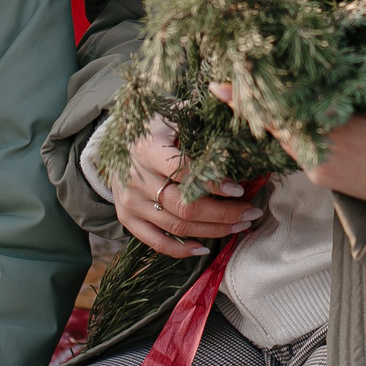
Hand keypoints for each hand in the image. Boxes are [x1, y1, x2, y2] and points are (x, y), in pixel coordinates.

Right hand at [114, 115, 263, 259]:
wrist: (114, 144)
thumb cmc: (151, 129)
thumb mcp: (170, 116)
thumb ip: (197, 117)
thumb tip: (232, 117)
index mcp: (147, 150)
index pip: (183, 172)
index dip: (213, 184)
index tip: (239, 190)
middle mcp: (136, 179)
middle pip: (184, 207)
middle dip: (223, 214)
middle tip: (251, 212)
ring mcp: (130, 203)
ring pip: (176, 226)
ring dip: (213, 230)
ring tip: (240, 226)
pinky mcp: (127, 218)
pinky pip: (156, 242)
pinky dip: (181, 249)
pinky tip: (205, 247)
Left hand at [212, 85, 365, 211]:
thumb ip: (362, 74)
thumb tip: (337, 44)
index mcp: (333, 140)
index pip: (279, 115)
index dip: (249, 99)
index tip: (216, 85)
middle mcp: (319, 162)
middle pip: (278, 126)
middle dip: (260, 102)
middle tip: (231, 77)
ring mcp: (322, 174)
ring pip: (289, 138)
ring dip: (277, 115)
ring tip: (261, 88)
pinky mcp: (329, 180)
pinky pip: (303, 147)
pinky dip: (296, 127)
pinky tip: (294, 109)